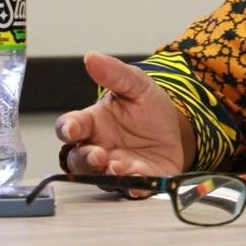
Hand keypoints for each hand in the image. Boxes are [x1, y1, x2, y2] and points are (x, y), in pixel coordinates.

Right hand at [54, 52, 192, 179]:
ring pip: (100, 177)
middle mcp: (98, 148)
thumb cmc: (148, 109)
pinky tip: (138, 183)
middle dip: (85, 158)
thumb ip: (115, 74)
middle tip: (98, 153)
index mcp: (93, 123)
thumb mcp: (137, 86)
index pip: (70, 126)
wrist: (177, 128)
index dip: (67, 128)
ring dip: (107, 174)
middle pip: (78, 159)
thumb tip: (91, 56)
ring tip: (119, 167)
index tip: (70, 128)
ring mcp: (116, 167)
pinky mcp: (138, 181)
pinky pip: (131, 189)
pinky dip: (133, 188)